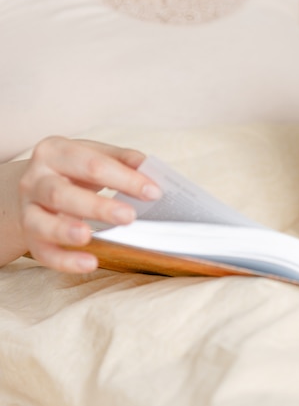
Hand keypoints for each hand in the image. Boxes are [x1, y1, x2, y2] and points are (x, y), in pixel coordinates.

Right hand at [18, 137, 161, 272]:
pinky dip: (65, 261)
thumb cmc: (75, 171)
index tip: (154, 192)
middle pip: (61, 193)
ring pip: (41, 222)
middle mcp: (36, 180)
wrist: (37, 188)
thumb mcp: (95, 156)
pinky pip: (43, 253)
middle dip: (96, 206)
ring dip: (65, 230)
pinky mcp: (29, 237)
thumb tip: (148, 167)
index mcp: (56, 152)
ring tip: (88, 236)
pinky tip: (89, 263)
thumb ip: (123, 160)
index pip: (93, 164)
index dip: (125, 178)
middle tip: (129, 216)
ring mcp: (28, 210)